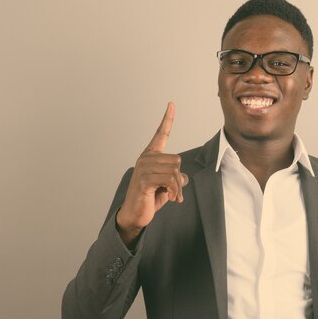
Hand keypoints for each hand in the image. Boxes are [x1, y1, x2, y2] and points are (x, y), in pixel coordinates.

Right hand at [116, 102, 188, 246]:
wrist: (134, 214)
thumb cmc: (149, 198)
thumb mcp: (167, 185)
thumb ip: (175, 177)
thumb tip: (183, 178)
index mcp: (150, 156)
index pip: (160, 134)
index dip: (167, 119)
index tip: (171, 104)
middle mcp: (145, 158)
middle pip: (177, 160)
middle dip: (179, 178)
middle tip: (174, 191)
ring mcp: (143, 168)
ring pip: (175, 171)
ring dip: (178, 187)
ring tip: (172, 196)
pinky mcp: (144, 180)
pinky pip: (170, 180)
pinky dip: (175, 191)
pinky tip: (172, 199)